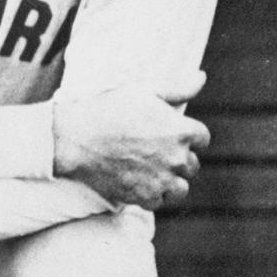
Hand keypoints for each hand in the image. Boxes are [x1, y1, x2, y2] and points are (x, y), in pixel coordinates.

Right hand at [53, 73, 209, 208]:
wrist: (75, 138)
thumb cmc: (109, 110)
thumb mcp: (143, 91)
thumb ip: (178, 87)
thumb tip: (202, 76)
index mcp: (181, 131)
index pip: (201, 138)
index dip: (185, 134)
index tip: (166, 134)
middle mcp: (177, 158)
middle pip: (191, 164)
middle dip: (176, 158)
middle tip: (151, 151)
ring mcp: (162, 180)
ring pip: (180, 188)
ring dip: (169, 180)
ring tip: (147, 170)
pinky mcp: (146, 197)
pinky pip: (160, 201)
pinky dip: (151, 194)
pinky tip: (136, 180)